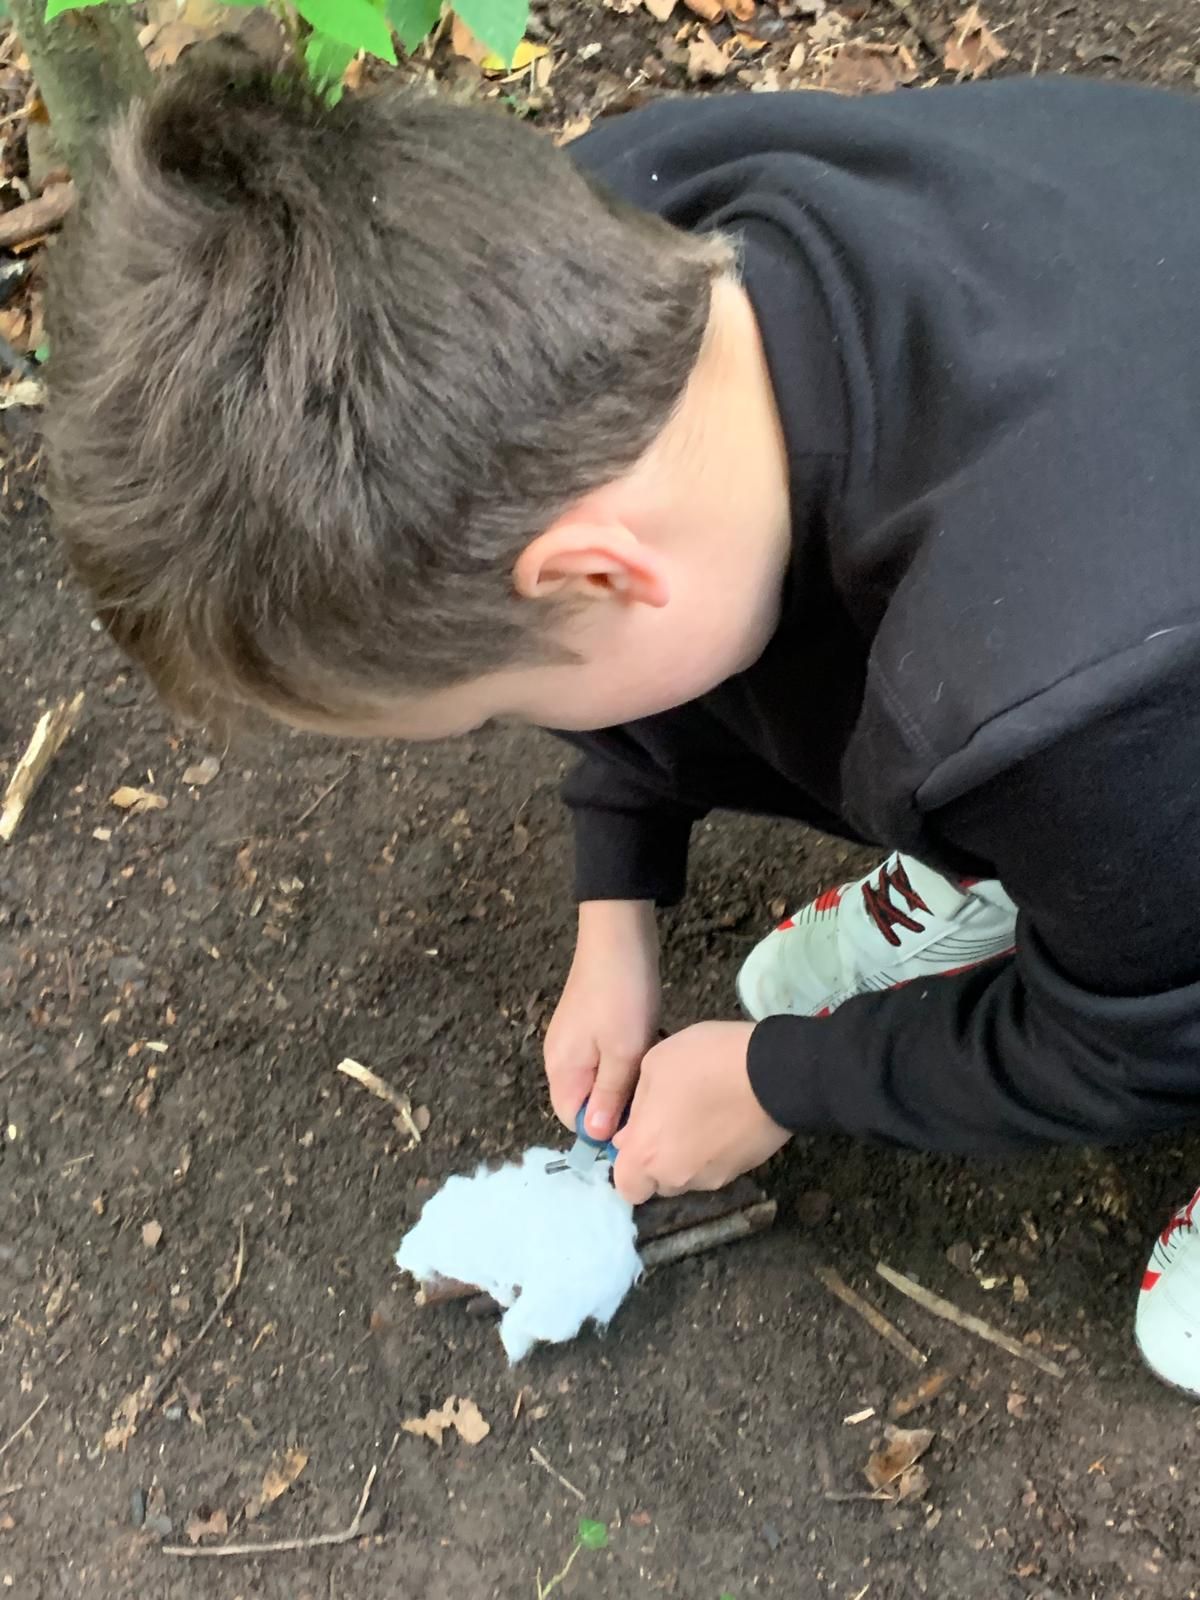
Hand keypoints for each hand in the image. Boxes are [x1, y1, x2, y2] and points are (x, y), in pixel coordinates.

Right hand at [543, 900, 659, 1140]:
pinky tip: (651, 1048)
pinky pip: (607, 1056)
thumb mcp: (624, 1053)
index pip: (573, 1120)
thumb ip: (610, 1097)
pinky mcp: (592, 1023)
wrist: (620, 934)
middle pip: (587, 1099)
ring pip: (601, 1077)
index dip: (604, 1128)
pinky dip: (628, 1057)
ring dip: (628, 1079)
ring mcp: (576, 1038)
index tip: (639, 1121)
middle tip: (653, 1095)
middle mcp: (561, 1057)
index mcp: (561, 1069)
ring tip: (656, 1071)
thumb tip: (594, 1137)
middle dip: (618, 1104)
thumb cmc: (623, 996)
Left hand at [611, 1021, 789, 1204]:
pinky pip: (716, 1167)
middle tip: (670, 1120)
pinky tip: (724, 1118)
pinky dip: (714, 1151)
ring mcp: (714, 1177)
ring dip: (687, 1156)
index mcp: (648, 1154)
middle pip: (659, 1183)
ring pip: (688, 1176)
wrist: (777, 1072)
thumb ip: (636, 1106)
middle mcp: (679, 1176)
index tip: (638, 1136)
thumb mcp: (655, 1064)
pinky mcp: (743, 1171)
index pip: (626, 1187)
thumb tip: (630, 1135)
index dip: (629, 1166)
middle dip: (658, 1160)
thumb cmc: (705, 1062)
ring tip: (701, 1115)